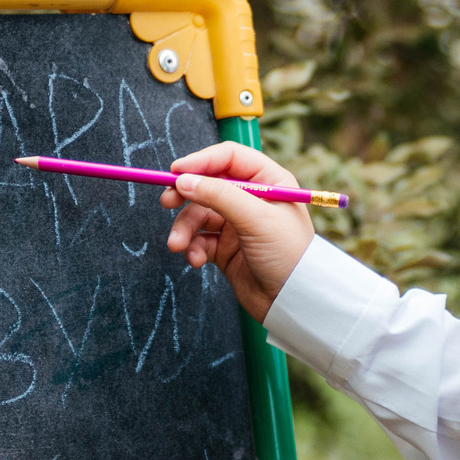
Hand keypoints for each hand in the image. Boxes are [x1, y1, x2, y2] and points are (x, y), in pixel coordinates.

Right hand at [160, 142, 316, 321]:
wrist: (293, 302)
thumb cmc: (288, 254)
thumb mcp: (255, 218)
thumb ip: (219, 195)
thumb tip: (183, 180)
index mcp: (269, 180)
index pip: (229, 158)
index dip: (201, 161)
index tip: (176, 172)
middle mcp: (252, 198)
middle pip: (208, 183)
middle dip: (185, 195)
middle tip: (166, 202)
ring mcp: (237, 223)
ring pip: (198, 215)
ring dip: (184, 229)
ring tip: (177, 245)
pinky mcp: (226, 247)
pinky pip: (200, 239)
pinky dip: (193, 247)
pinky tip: (196, 260)